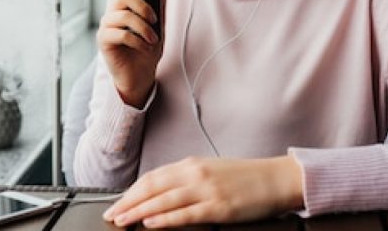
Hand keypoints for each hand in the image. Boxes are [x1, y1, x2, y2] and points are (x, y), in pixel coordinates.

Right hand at [96, 0, 164, 107]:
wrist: (141, 75)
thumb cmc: (147, 49)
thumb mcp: (158, 25)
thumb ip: (158, 5)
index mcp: (123, 6)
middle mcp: (112, 13)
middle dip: (143, 6)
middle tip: (155, 20)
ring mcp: (106, 26)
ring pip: (123, 15)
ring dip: (143, 28)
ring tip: (153, 40)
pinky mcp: (104, 41)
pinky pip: (121, 34)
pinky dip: (138, 41)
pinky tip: (145, 48)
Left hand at [101, 155, 303, 227]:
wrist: (275, 179)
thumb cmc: (245, 177)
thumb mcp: (211, 171)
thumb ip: (186, 179)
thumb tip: (161, 192)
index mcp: (191, 164)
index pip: (153, 177)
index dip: (132, 191)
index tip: (117, 202)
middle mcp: (195, 174)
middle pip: (152, 187)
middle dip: (128, 202)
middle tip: (112, 214)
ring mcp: (206, 190)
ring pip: (163, 200)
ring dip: (139, 211)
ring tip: (123, 220)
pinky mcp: (218, 207)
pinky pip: (185, 213)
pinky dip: (165, 218)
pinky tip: (150, 223)